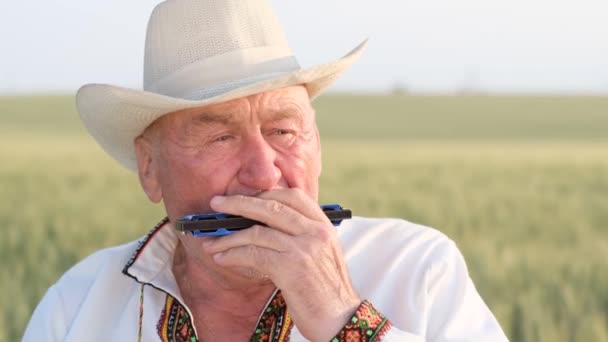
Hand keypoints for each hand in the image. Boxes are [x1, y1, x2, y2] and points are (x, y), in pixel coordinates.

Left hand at [204, 188, 360, 341]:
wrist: (340, 319)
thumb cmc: (326, 289)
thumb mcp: (321, 253)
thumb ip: (301, 234)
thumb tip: (262, 224)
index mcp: (323, 225)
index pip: (292, 196)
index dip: (264, 194)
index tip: (244, 198)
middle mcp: (315, 232)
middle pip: (270, 207)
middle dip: (238, 204)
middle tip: (216, 204)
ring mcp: (304, 248)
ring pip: (257, 232)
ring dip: (228, 237)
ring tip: (211, 242)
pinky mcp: (291, 268)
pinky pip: (254, 254)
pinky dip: (233, 255)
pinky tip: (222, 258)